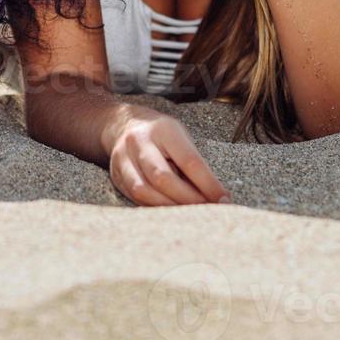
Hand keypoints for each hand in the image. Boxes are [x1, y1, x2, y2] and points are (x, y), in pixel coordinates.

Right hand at [108, 110, 229, 206]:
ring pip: (144, 190)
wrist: (123, 125)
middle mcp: (140, 142)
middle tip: (206, 210)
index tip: (223, 199)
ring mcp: (123, 158)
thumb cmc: (161, 134)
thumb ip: (193, 163)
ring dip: (169, 207)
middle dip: (187, 199)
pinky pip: (135, 197)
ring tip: (188, 215)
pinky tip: (169, 212)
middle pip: (163, 177)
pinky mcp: (116, 175)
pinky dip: (155, 208)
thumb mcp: (180, 137)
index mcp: (164, 130)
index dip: (208, 184)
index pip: (189, 160)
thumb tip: (215, 196)